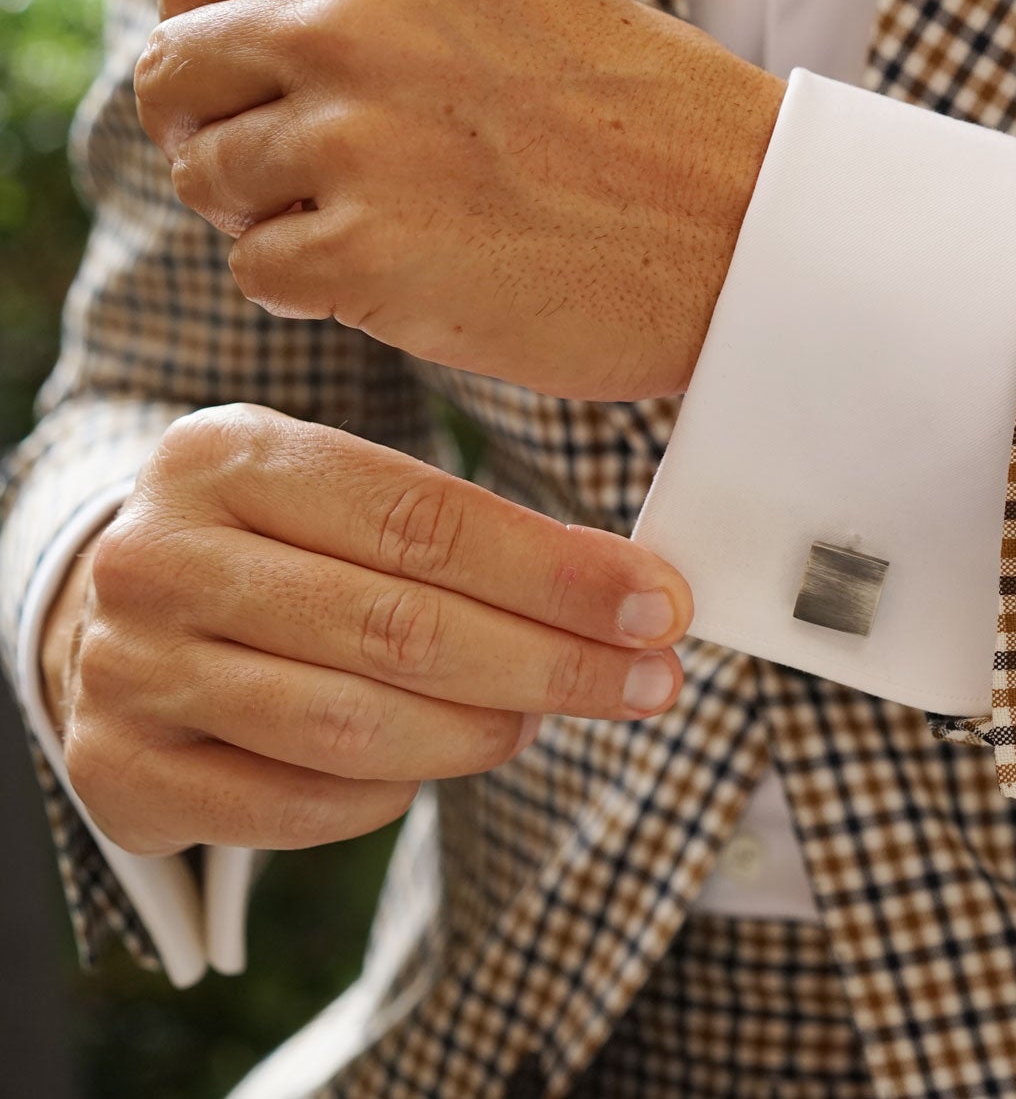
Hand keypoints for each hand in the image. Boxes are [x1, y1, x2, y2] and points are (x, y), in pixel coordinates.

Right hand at [37, 404, 692, 856]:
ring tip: (539, 720)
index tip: (660, 605)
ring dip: (479, 733)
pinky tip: (432, 763)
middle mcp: (159, 556)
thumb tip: (632, 593)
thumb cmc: (279, 548)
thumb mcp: (344, 496)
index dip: (556, 572)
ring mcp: (126, 667)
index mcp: (226, 456)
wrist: (110, 612)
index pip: (422, 519)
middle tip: (650, 682)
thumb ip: (464, 531)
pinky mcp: (119, 771)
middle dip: (550, 662)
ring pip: (352, 725)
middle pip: (397, 627)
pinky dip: (388, 793)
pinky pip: (299, 804)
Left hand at [134, 0, 785, 401]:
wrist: (751, 229)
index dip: (230, 44)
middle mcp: (348, 11)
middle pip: (176, 73)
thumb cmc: (634, 116)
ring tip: (392, 220)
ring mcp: (351, 133)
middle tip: (339, 173)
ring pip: (206, 177)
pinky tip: (408, 271)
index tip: (309, 90)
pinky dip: (317, 287)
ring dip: (275, 214)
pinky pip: (256, 272)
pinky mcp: (362, 251)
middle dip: (231, 132)